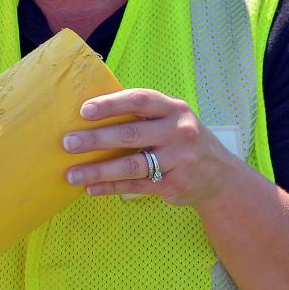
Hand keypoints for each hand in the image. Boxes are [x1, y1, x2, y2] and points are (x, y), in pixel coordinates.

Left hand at [61, 89, 242, 206]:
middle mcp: (179, 133)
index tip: (84, 111)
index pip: (139, 100)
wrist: (220, 176)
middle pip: (131, 135)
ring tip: (71, 174)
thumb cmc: (181, 140)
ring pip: (131, 166)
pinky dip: (110, 188)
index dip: (111, 104)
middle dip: (96, 139)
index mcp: (174, 109)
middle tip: (68, 143)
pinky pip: (136, 186)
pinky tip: (91, 188)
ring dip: (97, 171)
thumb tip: (90, 114)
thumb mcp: (172, 119)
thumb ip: (142, 115)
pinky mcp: (174, 185)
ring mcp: (179, 160)